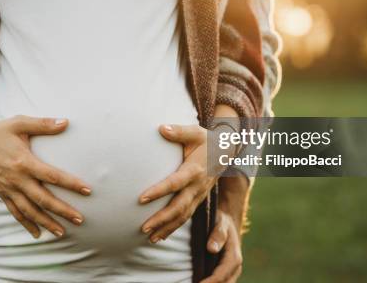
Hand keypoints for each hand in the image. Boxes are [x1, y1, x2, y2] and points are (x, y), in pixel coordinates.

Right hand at [0, 115, 91, 237]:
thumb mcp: (20, 123)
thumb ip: (43, 124)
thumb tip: (66, 122)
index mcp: (24, 162)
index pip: (52, 176)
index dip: (71, 184)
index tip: (87, 190)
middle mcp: (17, 179)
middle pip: (43, 199)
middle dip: (62, 211)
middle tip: (80, 219)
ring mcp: (9, 189)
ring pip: (30, 211)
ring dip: (46, 222)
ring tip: (62, 232)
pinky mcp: (3, 194)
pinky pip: (16, 213)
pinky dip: (27, 224)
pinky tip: (38, 234)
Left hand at [139, 124, 216, 242]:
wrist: (226, 151)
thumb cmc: (206, 140)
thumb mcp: (195, 132)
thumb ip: (178, 131)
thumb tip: (161, 128)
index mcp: (195, 169)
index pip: (175, 183)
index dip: (159, 191)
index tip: (141, 198)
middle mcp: (198, 186)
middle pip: (179, 206)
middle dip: (162, 219)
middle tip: (143, 227)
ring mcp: (199, 195)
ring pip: (183, 216)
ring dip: (166, 228)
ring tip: (149, 238)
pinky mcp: (198, 200)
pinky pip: (186, 217)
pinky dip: (173, 228)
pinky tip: (160, 236)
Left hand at [201, 208, 242, 282]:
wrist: (227, 224)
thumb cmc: (222, 222)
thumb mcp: (221, 223)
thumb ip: (218, 235)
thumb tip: (211, 249)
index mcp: (234, 257)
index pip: (221, 276)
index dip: (209, 282)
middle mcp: (234, 268)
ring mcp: (230, 272)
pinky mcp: (225, 274)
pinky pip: (219, 282)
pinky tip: (197, 281)